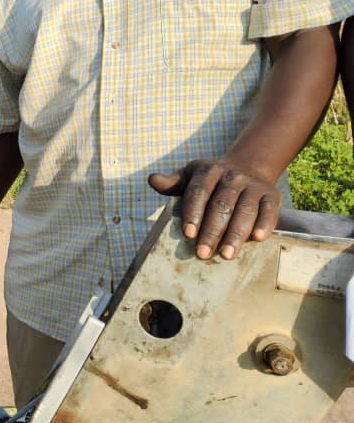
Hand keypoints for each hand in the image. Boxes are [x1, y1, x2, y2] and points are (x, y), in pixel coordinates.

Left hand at [148, 158, 280, 259]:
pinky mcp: (272, 195)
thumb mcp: (189, 177)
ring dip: (236, 234)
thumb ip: (171, 183)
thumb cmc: (210, 181)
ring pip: (245, 210)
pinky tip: (257, 239)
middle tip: (202, 253)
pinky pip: (269, 210)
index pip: (199, 192)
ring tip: (226, 255)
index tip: (188, 234)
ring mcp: (253, 185)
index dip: (193, 212)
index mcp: (208, 171)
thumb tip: (152, 180)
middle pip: (221, 205)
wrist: (247, 168)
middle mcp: (232, 176)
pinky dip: (264, 224)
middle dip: (212, 231)